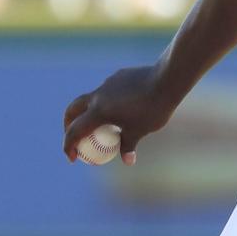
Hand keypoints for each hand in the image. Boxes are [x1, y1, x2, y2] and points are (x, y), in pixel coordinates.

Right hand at [62, 65, 178, 165]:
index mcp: (99, 111)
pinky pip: (107, 90)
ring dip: (89, 111)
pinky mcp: (119, 75)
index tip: (73, 158)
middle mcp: (99, 95)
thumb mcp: (140, 131)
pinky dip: (106, 101)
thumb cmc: (153, 108)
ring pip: (91, 98)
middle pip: (73, 109)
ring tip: (101, 125)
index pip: (74, 131)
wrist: (167, 79)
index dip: (69, 146)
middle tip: (75, 137)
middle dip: (69, 124)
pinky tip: (122, 108)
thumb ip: (128, 145)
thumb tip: (127, 161)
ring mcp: (109, 83)